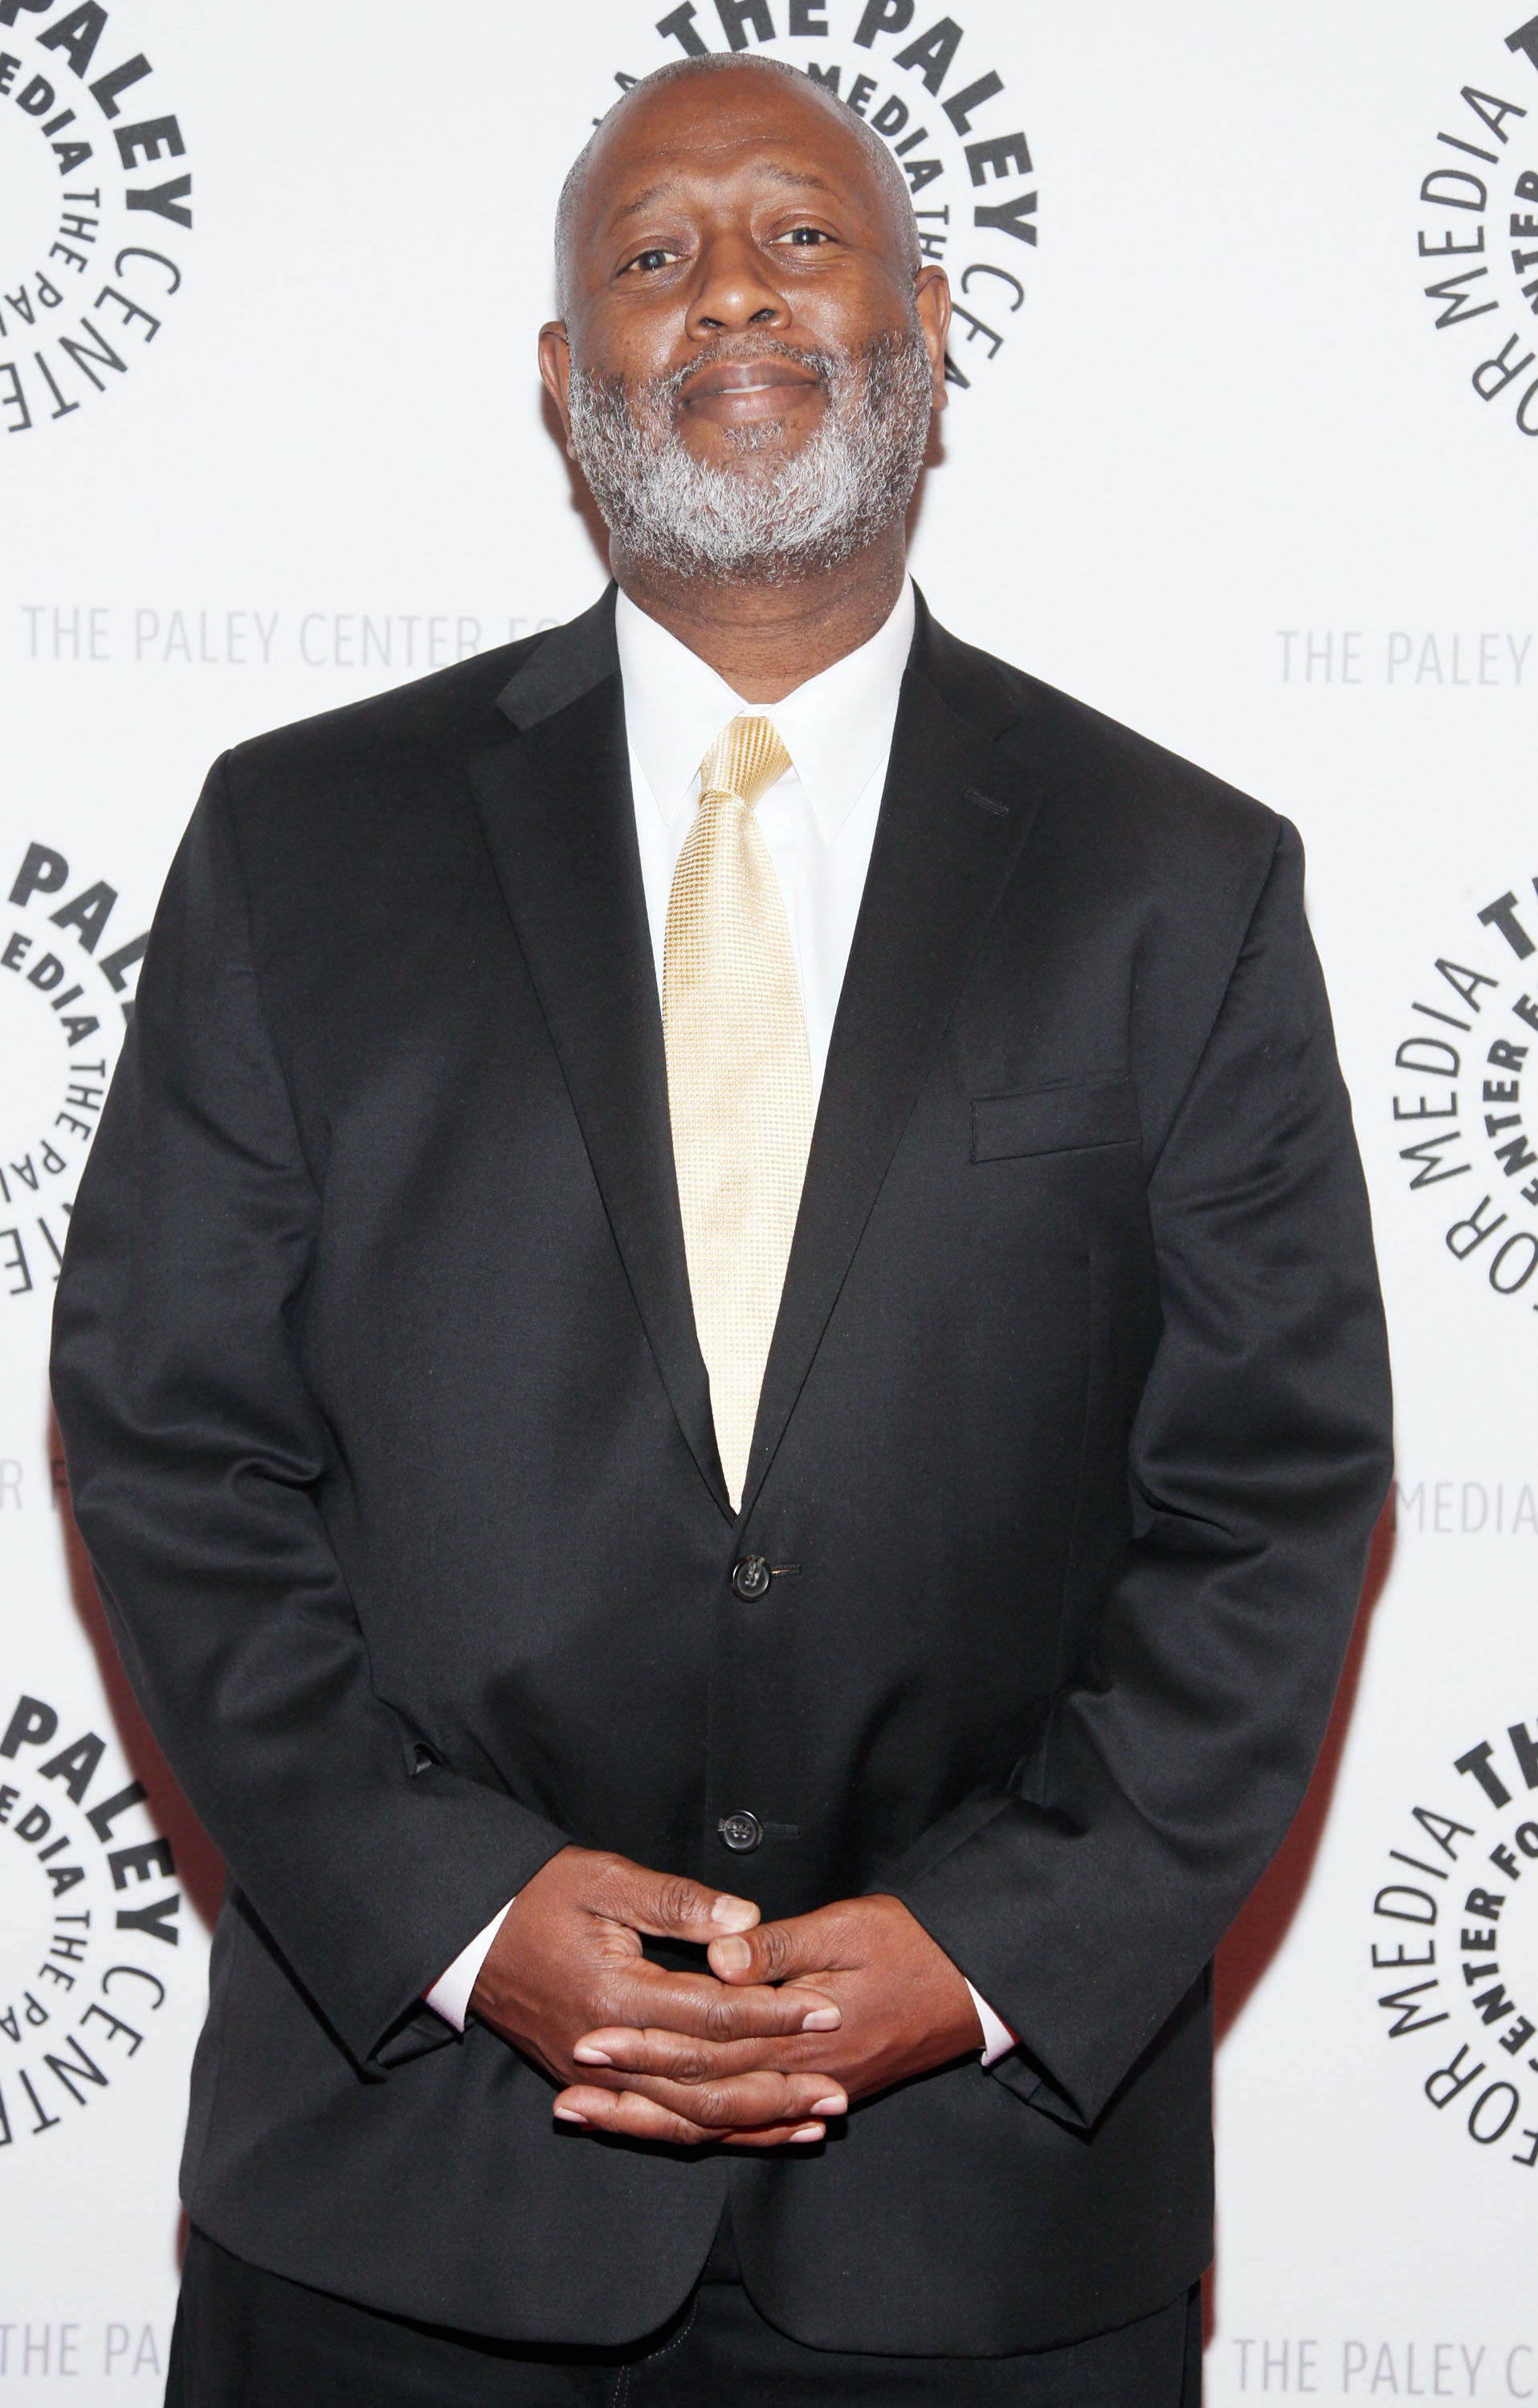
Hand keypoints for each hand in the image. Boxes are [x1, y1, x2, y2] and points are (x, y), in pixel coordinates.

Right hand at [469, 1845, 845, 2146]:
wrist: (466, 1935)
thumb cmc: (535, 1896)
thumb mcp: (604, 1880)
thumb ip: (676, 1902)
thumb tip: (745, 1921)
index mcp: (614, 1997)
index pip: (713, 2017)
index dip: (773, 2015)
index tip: (826, 2010)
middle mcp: (605, 2052)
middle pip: (706, 2085)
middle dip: (778, 2088)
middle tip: (837, 2089)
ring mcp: (594, 2080)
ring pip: (685, 2119)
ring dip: (753, 2122)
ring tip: (811, 2121)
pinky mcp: (589, 2088)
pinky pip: (657, 2124)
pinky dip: (708, 2133)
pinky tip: (750, 2132)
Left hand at [554, 1894, 983, 2144]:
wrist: (974, 1985)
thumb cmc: (913, 1944)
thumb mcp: (849, 1927)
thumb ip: (781, 1946)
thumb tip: (720, 1956)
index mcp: (803, 2032)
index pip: (707, 2045)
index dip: (646, 2043)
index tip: (591, 2034)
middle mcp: (803, 2076)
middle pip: (703, 2094)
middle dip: (633, 2091)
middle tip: (569, 2088)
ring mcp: (813, 2091)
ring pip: (722, 2122)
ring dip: (655, 2121)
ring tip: (595, 2115)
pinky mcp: (820, 2091)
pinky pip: (753, 2126)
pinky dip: (707, 2130)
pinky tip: (668, 2127)